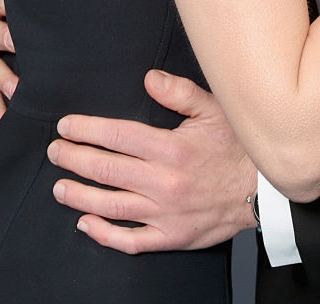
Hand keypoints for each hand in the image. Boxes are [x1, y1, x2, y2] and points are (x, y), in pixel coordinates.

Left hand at [48, 70, 257, 252]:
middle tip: (55, 151)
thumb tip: (148, 78)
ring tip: (59, 187)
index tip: (66, 125)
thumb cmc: (238, 146)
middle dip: (74, 159)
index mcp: (171, 149)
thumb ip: (179, 93)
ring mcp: (165, 214)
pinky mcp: (171, 237)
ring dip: (80, 196)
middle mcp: (164, 183)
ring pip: (111, 207)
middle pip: (107, 170)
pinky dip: (104, 234)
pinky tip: (86, 223)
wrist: (264, 189)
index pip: (117, 136)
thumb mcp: (215, 109)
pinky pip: (131, 241)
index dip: (86, 130)